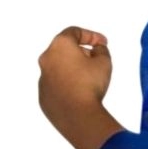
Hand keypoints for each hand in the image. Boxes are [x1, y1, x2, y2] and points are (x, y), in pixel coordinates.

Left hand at [38, 26, 122, 148]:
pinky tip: (81, 92)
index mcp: (60, 45)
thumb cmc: (90, 84)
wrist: (78, 116)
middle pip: (64, 49)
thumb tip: (96, 50)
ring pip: (59, 67)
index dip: (91, 35)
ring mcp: (43, 78)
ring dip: (73, 68)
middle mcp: (47, 59)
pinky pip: (57, 85)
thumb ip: (101, 50)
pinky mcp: (43, 96)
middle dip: (81, 52)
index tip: (102, 43)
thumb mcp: (104, 62)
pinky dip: (68, 84)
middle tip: (96, 59)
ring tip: (89, 78)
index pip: (74, 32)